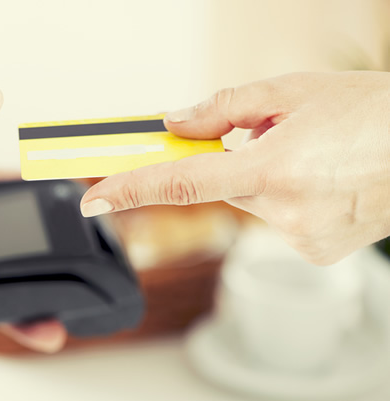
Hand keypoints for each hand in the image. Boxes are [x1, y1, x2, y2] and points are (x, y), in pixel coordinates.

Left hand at [80, 71, 389, 264]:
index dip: (130, 190)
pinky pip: (278, 222)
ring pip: (252, 204)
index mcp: (273, 169)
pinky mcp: (316, 253)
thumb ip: (223, 110)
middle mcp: (285, 213)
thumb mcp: (293, 92)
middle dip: (234, 162)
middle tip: (269, 137)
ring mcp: (302, 238)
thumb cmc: (375, 114)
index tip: (94, 199)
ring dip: (265, 179)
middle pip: (222, 188)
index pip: (180, 184)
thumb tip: (174, 124)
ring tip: (312, 157)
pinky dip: (287, 200)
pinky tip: (322, 181)